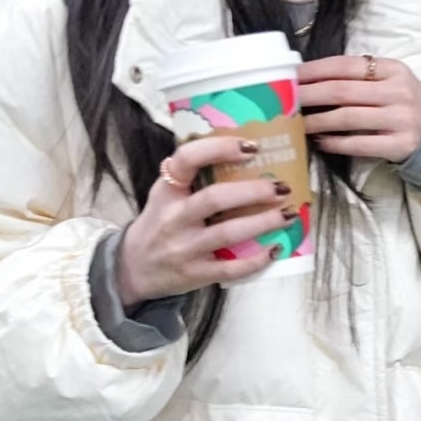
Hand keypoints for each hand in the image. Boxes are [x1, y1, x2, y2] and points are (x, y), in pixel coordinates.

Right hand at [118, 135, 297, 304]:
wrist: (132, 269)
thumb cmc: (158, 225)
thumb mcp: (163, 194)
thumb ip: (189, 176)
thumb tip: (236, 151)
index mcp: (167, 190)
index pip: (187, 159)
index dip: (219, 149)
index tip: (251, 147)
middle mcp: (173, 218)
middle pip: (215, 198)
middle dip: (253, 190)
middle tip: (280, 187)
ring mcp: (184, 248)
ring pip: (228, 233)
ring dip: (263, 222)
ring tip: (288, 214)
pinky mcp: (194, 273)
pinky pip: (230, 268)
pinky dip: (256, 260)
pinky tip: (275, 249)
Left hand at [298, 55, 420, 161]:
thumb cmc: (402, 103)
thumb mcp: (388, 80)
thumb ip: (358, 77)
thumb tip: (308, 79)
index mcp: (392, 69)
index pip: (345, 65)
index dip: (314, 70)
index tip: (290, 76)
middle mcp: (398, 91)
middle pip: (342, 91)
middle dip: (308, 95)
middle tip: (283, 100)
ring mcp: (400, 119)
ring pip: (347, 118)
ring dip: (316, 121)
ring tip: (296, 123)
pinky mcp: (400, 145)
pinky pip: (359, 143)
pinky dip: (335, 143)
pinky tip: (319, 142)